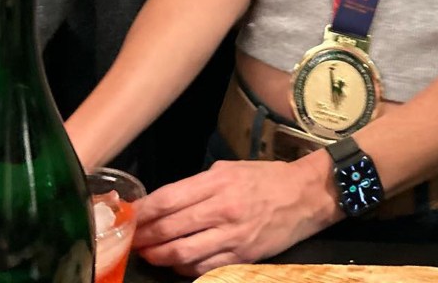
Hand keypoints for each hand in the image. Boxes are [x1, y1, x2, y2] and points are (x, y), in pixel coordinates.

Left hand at [133, 154, 338, 275]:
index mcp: (219, 181)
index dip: (144, 211)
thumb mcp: (232, 168)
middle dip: (145, 237)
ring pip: (182, 253)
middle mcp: (223, 208)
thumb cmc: (267, 178)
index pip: (169, 198)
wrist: (306, 196)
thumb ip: (200, 184)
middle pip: (170, 228)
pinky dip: (183, 268)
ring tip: (147, 254)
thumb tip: (168, 201)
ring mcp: (232, 235)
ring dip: (158, 256)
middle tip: (131, 240)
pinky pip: (202, 268)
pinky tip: (175, 264)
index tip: (131, 216)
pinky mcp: (241, 256)